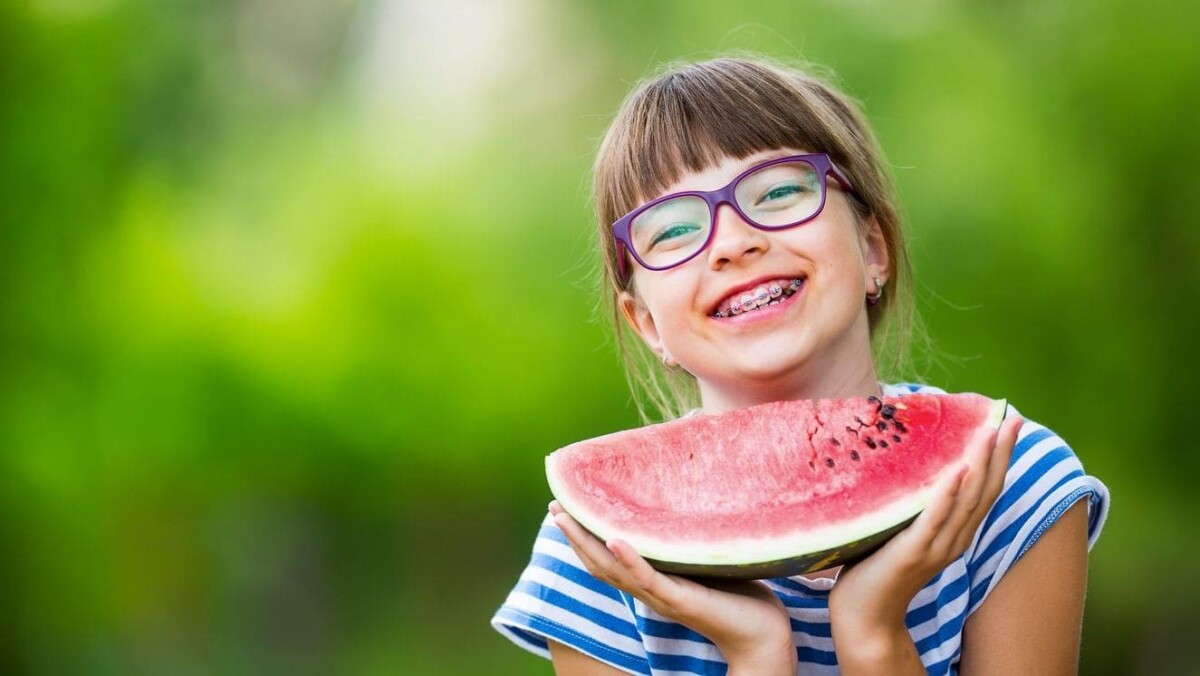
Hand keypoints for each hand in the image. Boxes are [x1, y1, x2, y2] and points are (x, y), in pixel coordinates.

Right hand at [549, 501, 794, 673]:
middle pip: (599, 563)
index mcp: (653, 583)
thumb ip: (688, 542)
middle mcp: (649, 591)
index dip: (585, 537)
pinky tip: (614, 538)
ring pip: (613, 569)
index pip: (608, 559)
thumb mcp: (705, 561)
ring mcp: (662, 596)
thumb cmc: (740, 597)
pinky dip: (629, 559)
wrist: (762, 633)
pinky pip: (648, 578)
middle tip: (554, 507)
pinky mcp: (680, 598)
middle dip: (574, 536)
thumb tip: (685, 508)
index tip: (567, 508)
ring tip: (567, 517)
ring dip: (588, 543)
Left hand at [828, 415, 1023, 651]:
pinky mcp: (912, 552)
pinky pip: (934, 519)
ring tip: (988, 432)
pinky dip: (946, 494)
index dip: (1000, 457)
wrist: (864, 616)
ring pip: (966, 501)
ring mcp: (935, 547)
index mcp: (955, 533)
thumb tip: (910, 460)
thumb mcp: (901, 528)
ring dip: (979, 464)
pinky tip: (956, 470)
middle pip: (985, 490)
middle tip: (1011, 418)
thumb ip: (914, 504)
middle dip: (999, 453)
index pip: (986, 489)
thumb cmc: (876, 568)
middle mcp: (954, 539)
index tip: (1009, 423)